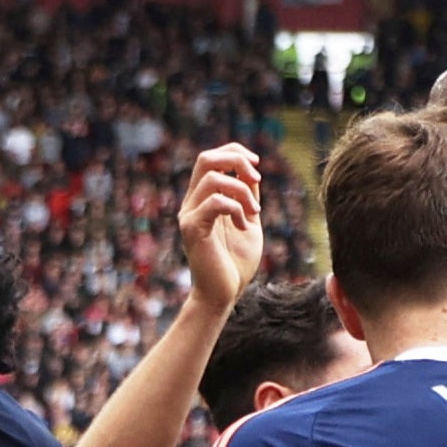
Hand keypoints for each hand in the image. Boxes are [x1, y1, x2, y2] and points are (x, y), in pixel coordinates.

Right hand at [176, 143, 264, 309]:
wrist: (224, 294)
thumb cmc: (235, 263)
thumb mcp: (248, 220)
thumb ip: (247, 196)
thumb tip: (250, 170)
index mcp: (202, 198)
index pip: (211, 159)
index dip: (234, 152)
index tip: (257, 165)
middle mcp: (191, 203)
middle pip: (206, 159)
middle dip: (236, 160)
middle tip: (257, 178)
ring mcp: (189, 215)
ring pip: (213, 179)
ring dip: (242, 191)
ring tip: (254, 213)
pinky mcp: (193, 229)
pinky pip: (215, 202)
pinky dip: (236, 208)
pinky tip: (243, 226)